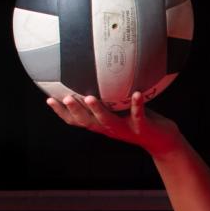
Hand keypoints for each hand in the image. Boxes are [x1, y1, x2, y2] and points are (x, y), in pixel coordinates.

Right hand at [45, 89, 184, 153]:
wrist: (161, 140)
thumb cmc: (137, 120)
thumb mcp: (119, 108)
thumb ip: (107, 95)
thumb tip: (95, 70)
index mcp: (101, 124)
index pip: (77, 121)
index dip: (62, 112)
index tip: (48, 99)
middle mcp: (110, 128)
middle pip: (88, 122)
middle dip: (76, 111)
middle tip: (65, 98)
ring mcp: (125, 128)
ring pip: (108, 121)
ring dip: (98, 110)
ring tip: (90, 97)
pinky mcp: (142, 127)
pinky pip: (138, 114)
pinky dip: (136, 104)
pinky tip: (136, 93)